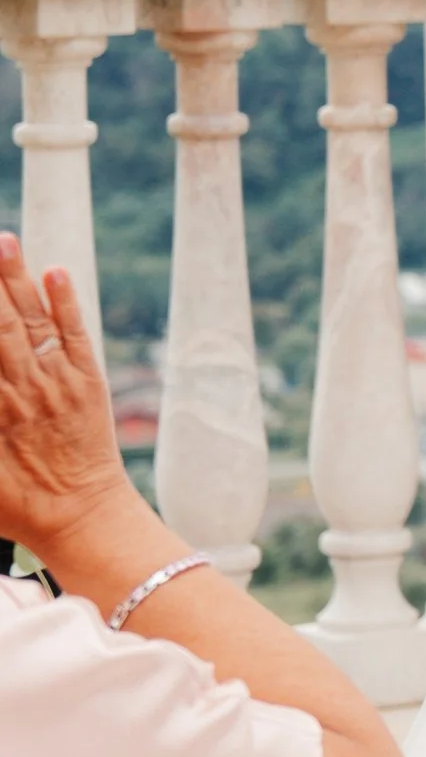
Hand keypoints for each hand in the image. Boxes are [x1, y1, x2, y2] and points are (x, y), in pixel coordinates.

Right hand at [0, 235, 143, 580]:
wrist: (80, 516)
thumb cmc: (18, 505)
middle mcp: (19, 388)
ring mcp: (55, 381)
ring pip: (31, 320)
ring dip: (16, 279)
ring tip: (6, 239)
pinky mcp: (87, 380)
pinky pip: (74, 334)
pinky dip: (65, 302)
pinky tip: (56, 272)